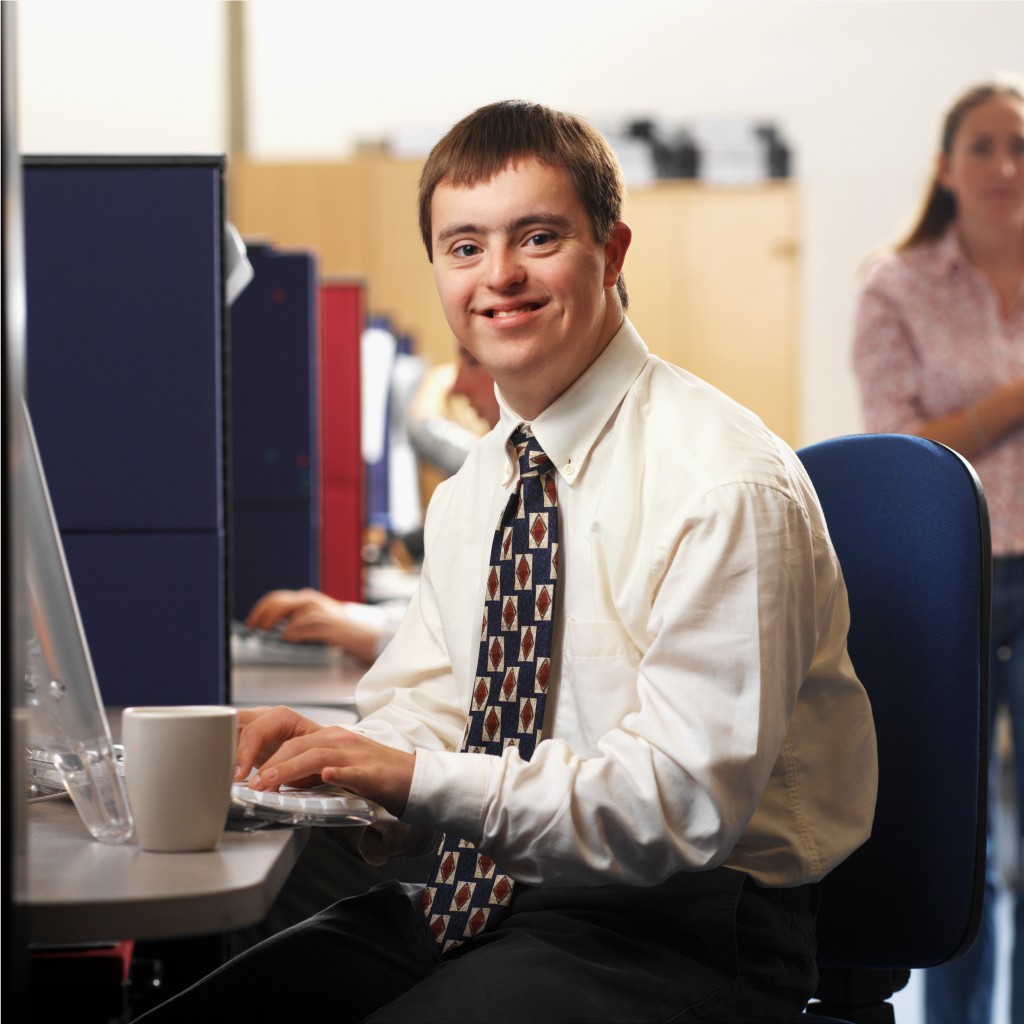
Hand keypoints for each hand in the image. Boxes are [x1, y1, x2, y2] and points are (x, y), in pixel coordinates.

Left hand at [234, 705, 414, 816]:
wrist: (411, 779)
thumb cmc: (369, 776)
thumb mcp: (329, 769)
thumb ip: (302, 771)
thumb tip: (266, 783)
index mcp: (323, 737)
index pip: (282, 732)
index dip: (254, 743)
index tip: (235, 767)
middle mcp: (337, 739)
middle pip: (294, 742)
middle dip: (266, 760)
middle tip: (246, 782)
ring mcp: (355, 752)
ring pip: (316, 754)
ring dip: (288, 768)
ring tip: (268, 782)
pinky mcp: (372, 771)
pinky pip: (351, 769)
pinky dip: (336, 772)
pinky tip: (324, 776)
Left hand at [245, 588, 381, 662]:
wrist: (365, 638)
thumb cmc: (338, 631)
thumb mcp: (314, 620)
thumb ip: (296, 619)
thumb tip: (272, 626)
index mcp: (307, 599)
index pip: (276, 598)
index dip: (260, 610)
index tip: (251, 622)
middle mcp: (313, 602)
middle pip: (281, 602)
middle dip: (264, 616)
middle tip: (255, 629)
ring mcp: (322, 612)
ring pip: (294, 611)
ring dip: (278, 622)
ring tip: (269, 634)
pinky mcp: (330, 625)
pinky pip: (308, 625)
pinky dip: (296, 631)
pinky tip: (288, 637)